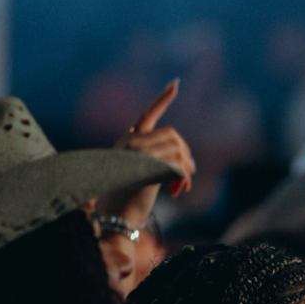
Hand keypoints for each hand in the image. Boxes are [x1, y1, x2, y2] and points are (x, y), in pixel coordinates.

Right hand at [114, 79, 195, 199]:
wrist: (115, 219)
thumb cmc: (126, 202)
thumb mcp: (139, 174)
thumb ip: (155, 159)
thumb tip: (186, 158)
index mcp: (126, 142)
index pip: (147, 115)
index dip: (162, 100)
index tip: (176, 84)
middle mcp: (131, 143)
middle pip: (172, 135)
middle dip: (184, 152)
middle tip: (189, 172)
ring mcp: (139, 153)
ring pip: (177, 149)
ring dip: (186, 168)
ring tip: (182, 185)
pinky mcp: (149, 167)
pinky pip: (178, 165)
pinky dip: (183, 178)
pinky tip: (178, 191)